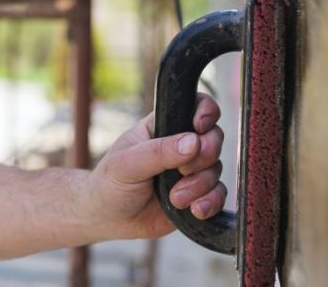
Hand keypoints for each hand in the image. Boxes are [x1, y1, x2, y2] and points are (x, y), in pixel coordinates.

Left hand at [87, 93, 225, 240]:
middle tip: (184, 170)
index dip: (206, 111)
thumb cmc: (110, 183)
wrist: (109, 221)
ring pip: (216, 168)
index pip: (193, 105)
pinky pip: (218, 194)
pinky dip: (211, 202)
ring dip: (201, 184)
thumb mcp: (127, 164)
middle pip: (213, 137)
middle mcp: (179, 145)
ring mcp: (190, 171)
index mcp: (161, 127)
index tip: (199, 127)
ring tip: (175, 198)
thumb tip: (193, 141)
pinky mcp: (197, 196)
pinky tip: (195, 210)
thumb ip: (158, 152)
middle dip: (205, 154)